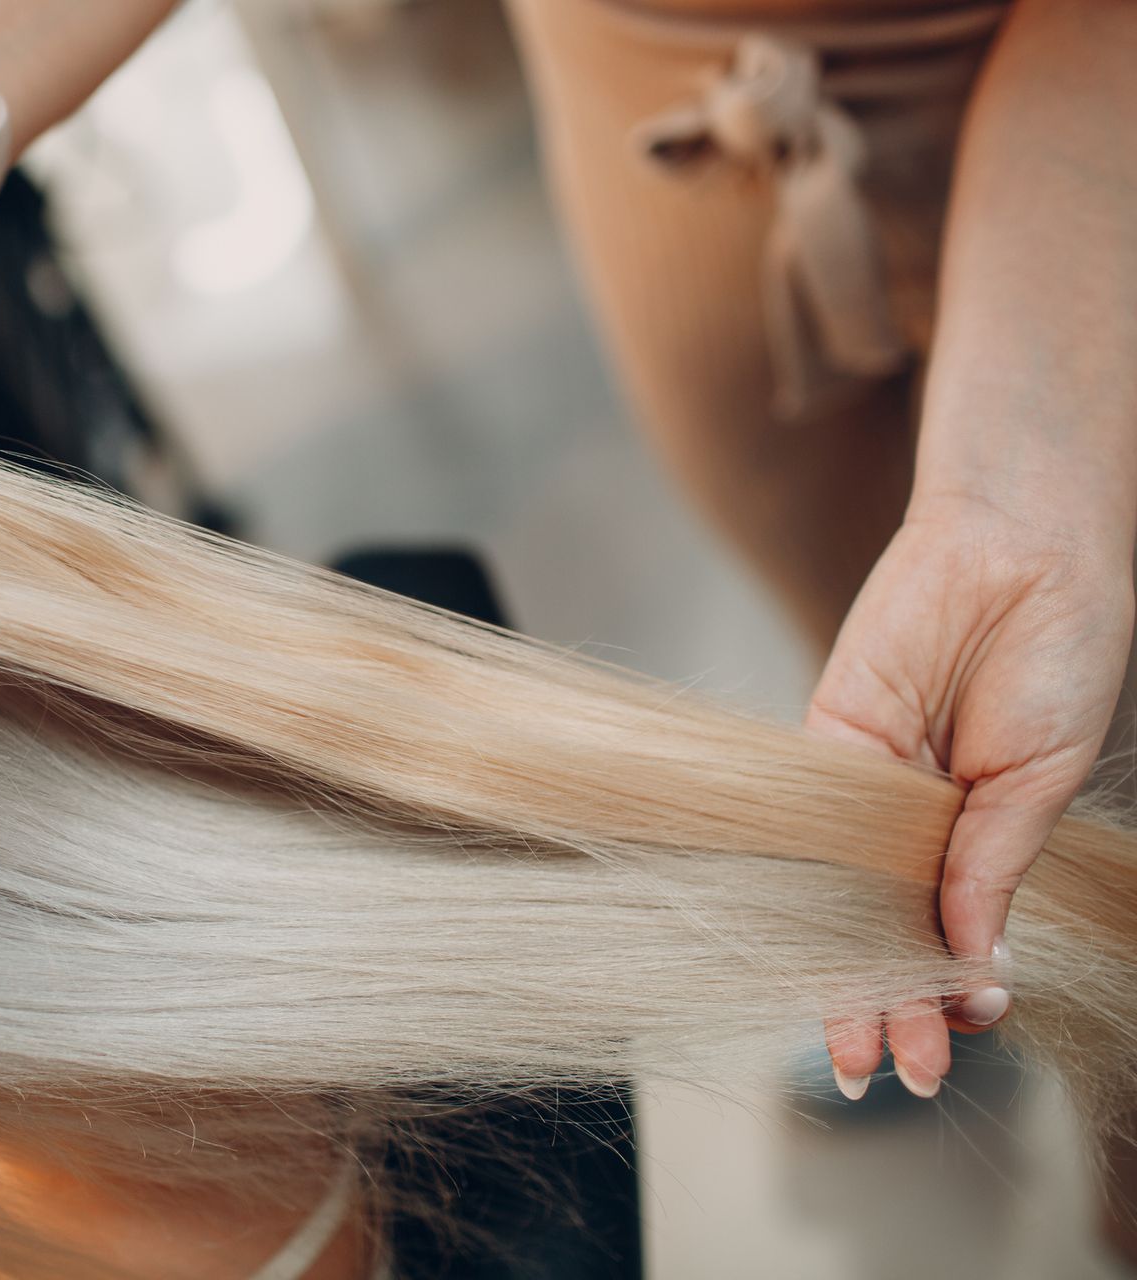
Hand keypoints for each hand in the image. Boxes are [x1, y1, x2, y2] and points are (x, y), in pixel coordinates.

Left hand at [807, 494, 1133, 1097]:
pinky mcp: (823, 744)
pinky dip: (822, 889)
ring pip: (842, 898)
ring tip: (858, 1052)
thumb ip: (993, 861)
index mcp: (977, 830)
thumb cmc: (1054, 652)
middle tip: (892, 1077)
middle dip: (890, 1005)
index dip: (952, 990)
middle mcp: (913, 819)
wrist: (1020, 550)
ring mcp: (864, 787)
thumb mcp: (1039, 775)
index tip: (963, 1035)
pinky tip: (832, 950)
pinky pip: (813, 826)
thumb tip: (974, 958)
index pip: (952, 931)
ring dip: (848, 974)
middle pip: (887, 928)